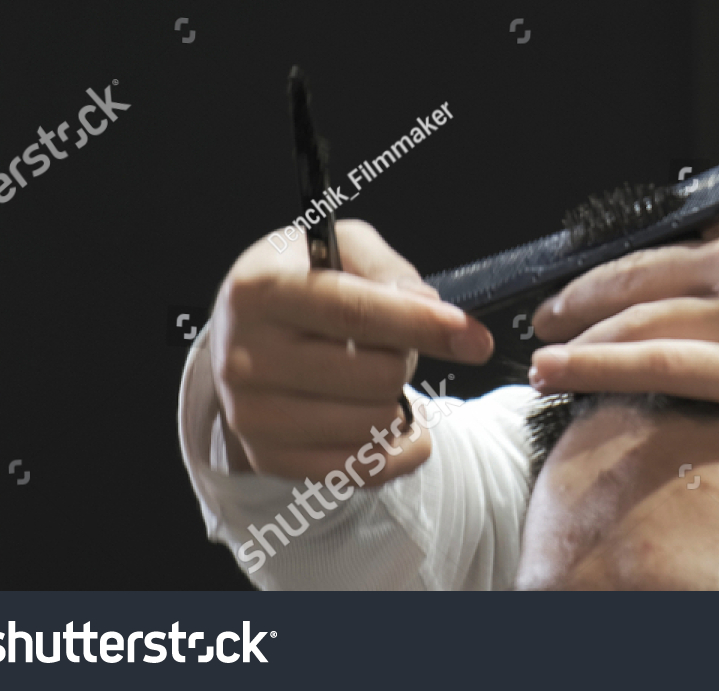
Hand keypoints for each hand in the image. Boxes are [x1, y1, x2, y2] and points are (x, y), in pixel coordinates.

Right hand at [209, 219, 493, 483]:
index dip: (422, 326)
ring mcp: (251, 414)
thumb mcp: (342, 248)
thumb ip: (388, 269)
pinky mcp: (268, 457)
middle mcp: (245, 356)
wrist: (241, 334)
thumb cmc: (305, 282)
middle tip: (390, 345)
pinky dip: (396, 450)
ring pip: (375, 425)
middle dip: (407, 358)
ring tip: (375, 379)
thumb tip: (430, 308)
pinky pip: (361, 470)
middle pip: (375, 375)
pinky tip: (397, 427)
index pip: (353, 313)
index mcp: (261, 290)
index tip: (476, 339)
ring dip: (398, 403)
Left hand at [530, 169, 718, 432]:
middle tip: (548, 308)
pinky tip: (557, 369)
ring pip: (633, 313)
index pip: (678, 229)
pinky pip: (650, 360)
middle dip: (582, 290)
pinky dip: (592, 363)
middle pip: (638, 266)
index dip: (629, 255)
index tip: (603, 270)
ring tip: (543, 344)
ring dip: (575, 330)